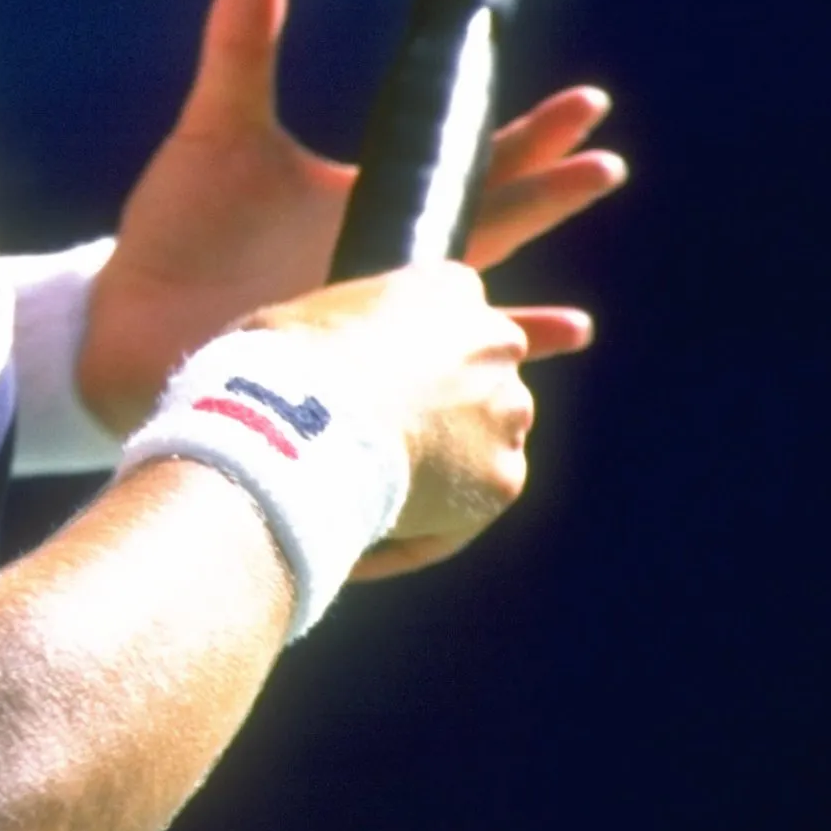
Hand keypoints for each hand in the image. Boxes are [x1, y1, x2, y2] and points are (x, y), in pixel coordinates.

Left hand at [71, 0, 623, 431]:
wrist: (129, 316)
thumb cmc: (179, 227)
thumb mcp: (219, 126)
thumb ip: (244, 41)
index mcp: (374, 198)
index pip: (471, 160)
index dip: (531, 135)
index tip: (587, 103)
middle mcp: (389, 260)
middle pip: (494, 224)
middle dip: (550, 196)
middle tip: (606, 166)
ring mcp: (374, 321)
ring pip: (472, 316)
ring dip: (521, 322)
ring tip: (578, 328)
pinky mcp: (346, 374)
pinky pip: (423, 389)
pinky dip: (457, 396)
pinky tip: (495, 409)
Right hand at [243, 262, 594, 578]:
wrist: (297, 421)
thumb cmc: (276, 366)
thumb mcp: (298, 326)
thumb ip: (337, 341)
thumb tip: (312, 379)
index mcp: (444, 288)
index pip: (476, 305)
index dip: (500, 330)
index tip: (554, 340)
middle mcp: (494, 341)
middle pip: (494, 378)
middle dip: (474, 406)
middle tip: (426, 441)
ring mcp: (506, 411)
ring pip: (479, 450)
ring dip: (436, 474)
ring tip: (357, 502)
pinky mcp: (503, 479)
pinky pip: (458, 514)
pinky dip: (419, 531)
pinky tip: (360, 541)